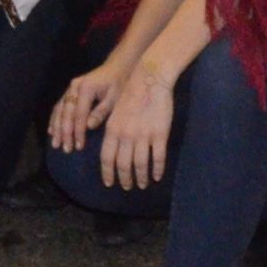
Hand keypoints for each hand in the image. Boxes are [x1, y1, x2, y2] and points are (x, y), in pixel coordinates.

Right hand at [50, 62, 121, 150]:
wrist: (117, 67)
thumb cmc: (119, 83)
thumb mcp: (114, 98)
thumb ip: (101, 111)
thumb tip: (88, 127)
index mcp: (86, 89)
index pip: (79, 114)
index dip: (78, 131)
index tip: (79, 147)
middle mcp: (74, 87)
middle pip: (66, 113)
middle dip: (65, 132)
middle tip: (65, 149)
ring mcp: (70, 88)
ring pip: (59, 110)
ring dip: (57, 128)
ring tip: (56, 144)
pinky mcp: (70, 91)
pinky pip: (59, 106)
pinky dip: (54, 119)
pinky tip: (51, 130)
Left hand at [101, 69, 175, 191]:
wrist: (149, 79)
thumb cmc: (131, 94)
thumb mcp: (114, 112)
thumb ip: (112, 131)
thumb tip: (109, 150)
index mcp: (112, 129)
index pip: (107, 158)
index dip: (108, 173)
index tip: (110, 183)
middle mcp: (126, 135)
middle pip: (124, 165)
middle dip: (125, 179)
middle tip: (127, 187)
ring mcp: (143, 136)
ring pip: (141, 165)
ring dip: (141, 178)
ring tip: (143, 185)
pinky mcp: (160, 134)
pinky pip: (158, 158)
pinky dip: (158, 170)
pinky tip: (157, 176)